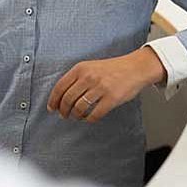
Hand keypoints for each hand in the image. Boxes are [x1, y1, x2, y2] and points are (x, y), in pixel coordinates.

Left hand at [47, 48, 164, 122]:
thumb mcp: (91, 67)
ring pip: (79, 108)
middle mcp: (89, 77)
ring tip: (76, 117)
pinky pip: (95, 114)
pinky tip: (88, 118)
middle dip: (63, 111)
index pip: (60, 87)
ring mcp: (100, 88)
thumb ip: (77, 78)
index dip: (53, 100)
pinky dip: (88, 119)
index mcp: (81, 68)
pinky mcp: (112, 99)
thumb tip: (61, 96)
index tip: (51, 108)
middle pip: (67, 99)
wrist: (135, 68)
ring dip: (75, 115)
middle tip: (64, 115)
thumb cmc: (112, 69)